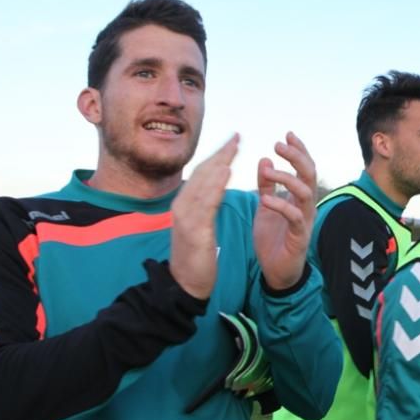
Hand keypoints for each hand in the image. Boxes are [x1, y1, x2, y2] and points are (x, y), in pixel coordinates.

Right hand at [169, 134, 238, 298]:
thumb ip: (204, 207)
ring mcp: (186, 217)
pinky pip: (205, 202)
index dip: (218, 155)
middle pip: (203, 172)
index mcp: (185, 204)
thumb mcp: (200, 226)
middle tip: (237, 136)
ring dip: (220, 162)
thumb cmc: (195, 256)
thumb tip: (213, 189)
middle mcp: (182, 205)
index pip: (203, 173)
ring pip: (203, 183)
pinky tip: (226, 173)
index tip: (233, 141)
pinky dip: (215, 185)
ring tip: (234, 147)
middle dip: (221, 153)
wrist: (185, 284)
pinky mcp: (193, 230)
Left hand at [253, 132, 316, 289]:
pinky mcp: (299, 236)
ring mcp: (305, 221)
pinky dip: (280, 205)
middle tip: (279, 144)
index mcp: (299, 197)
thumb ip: (266, 184)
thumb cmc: (272, 239)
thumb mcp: (264, 206)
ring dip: (286, 178)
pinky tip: (264, 199)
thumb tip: (265, 158)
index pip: (304, 168)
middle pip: (309, 174)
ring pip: (305, 192)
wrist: (276, 272)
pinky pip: (294, 216)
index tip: (287, 134)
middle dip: (296, 157)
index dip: (299, 150)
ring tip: (267, 171)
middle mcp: (306, 206)